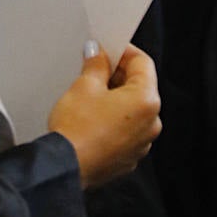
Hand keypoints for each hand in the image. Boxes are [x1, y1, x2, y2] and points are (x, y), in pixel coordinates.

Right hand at [47, 43, 161, 189]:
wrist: (65, 167)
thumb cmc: (77, 129)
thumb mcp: (85, 85)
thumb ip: (97, 64)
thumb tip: (99, 55)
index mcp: (146, 101)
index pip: (143, 63)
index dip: (124, 51)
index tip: (109, 49)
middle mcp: (151, 124)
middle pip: (140, 86)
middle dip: (119, 75)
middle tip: (96, 68)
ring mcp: (141, 143)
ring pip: (133, 109)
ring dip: (116, 97)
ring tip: (91, 94)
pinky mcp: (128, 157)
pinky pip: (127, 129)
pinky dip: (114, 119)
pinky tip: (94, 116)